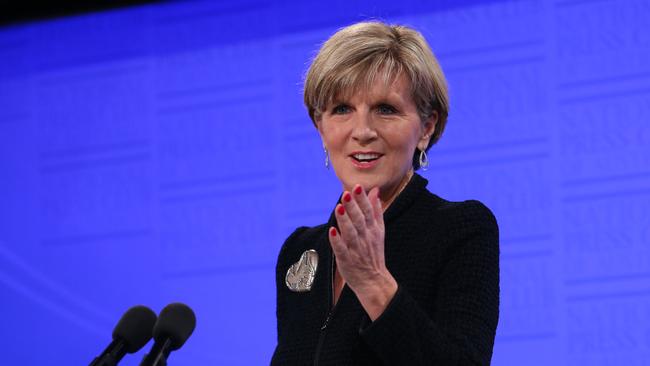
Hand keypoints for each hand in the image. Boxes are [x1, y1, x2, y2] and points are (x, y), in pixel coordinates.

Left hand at [329, 184, 397, 320]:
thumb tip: (374, 191)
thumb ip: (376, 210)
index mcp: (373, 230)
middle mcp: (365, 238)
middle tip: (346, 193)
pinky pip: (341, 250)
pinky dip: (337, 241)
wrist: (374, 281)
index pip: (368, 212)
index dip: (362, 199)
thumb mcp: (379, 230)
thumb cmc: (374, 253)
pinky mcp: (346, 260)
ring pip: (350, 233)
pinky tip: (332, 231)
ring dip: (344, 221)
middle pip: (359, 220)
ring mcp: (356, 249)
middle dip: (352, 207)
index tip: (357, 187)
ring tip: (339, 208)